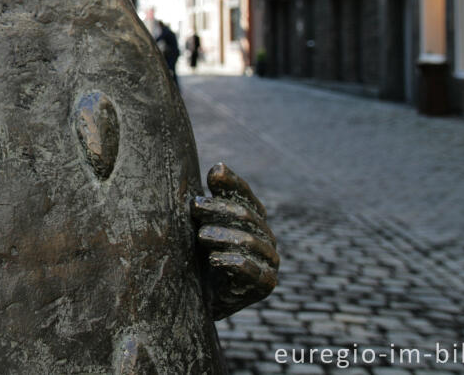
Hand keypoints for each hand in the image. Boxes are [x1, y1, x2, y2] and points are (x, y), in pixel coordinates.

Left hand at [192, 162, 277, 319]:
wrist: (198, 297)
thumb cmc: (197, 253)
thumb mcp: (201, 224)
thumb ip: (209, 199)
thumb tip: (219, 166)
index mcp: (251, 215)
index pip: (244, 193)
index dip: (231, 183)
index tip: (212, 176)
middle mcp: (265, 234)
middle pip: (246, 214)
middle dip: (218, 208)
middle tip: (194, 207)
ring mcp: (269, 259)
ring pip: (249, 240)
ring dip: (221, 235)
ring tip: (200, 235)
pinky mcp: (266, 283)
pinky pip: (252, 270)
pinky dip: (231, 262)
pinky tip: (213, 259)